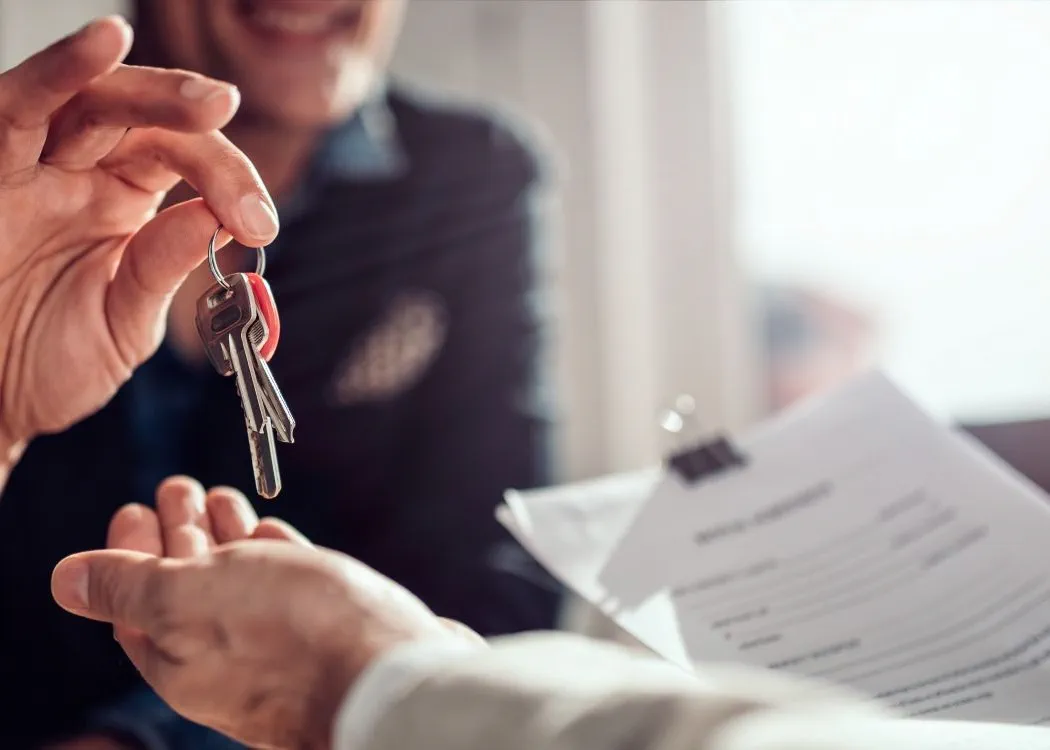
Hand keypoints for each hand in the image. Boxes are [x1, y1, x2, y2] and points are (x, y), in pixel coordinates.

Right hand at [0, 17, 278, 466]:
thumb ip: (160, 269)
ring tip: (189, 85)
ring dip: (132, 82)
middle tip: (224, 107)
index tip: (259, 223)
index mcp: (122, 203)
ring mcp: (28, 172)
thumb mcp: (122, 325)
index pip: (184, 159)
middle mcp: (77, 175)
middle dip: (187, 110)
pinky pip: (12, 111)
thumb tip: (213, 217)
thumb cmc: (47, 365)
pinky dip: (53, 75)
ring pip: (81, 99)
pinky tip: (99, 43)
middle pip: (138, 116)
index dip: (228, 178)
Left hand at [50, 478, 481, 749]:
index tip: (133, 505)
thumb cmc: (290, 636)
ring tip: (222, 494)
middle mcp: (226, 659)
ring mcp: (279, 645)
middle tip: (177, 484)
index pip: (136, 603)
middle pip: (188, 589)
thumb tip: (66, 580)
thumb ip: (129, 586)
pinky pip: (286, 588)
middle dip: (180, 531)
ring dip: (226, 535)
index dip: (127, 552)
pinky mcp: (326, 629)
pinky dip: (271, 555)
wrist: (391, 674)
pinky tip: (270, 531)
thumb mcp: (188, 599)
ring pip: (240, 583)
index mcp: (180, 659)